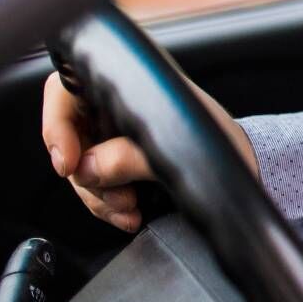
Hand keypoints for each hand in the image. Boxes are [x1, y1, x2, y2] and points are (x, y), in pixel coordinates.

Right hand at [41, 68, 257, 232]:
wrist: (245, 166)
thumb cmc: (222, 142)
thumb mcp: (180, 149)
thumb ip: (132, 156)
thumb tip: (86, 167)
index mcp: (128, 85)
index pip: (66, 90)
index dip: (57, 124)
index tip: (69, 162)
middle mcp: (114, 108)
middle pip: (67, 139)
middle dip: (87, 176)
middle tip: (119, 198)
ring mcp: (113, 137)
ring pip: (79, 169)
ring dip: (100, 197)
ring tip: (131, 209)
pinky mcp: (118, 166)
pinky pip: (95, 187)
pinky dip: (108, 206)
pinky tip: (131, 216)